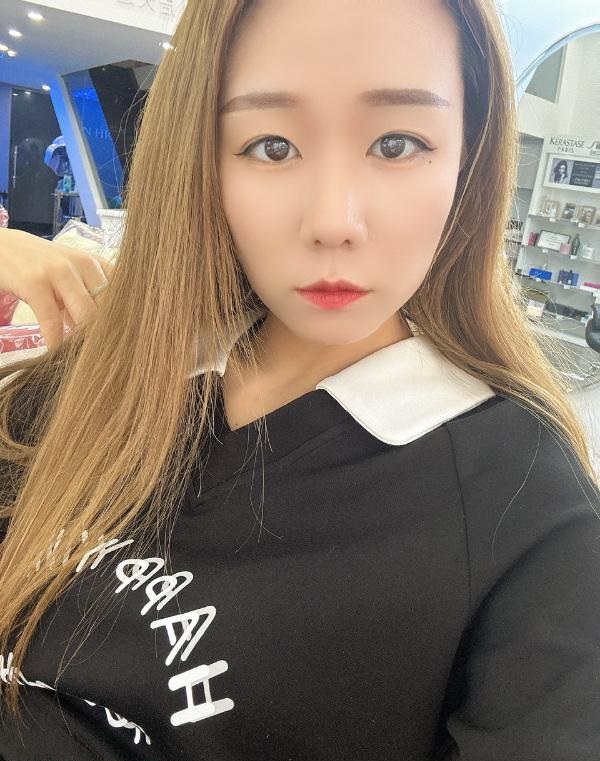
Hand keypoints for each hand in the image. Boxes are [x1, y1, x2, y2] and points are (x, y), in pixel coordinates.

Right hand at [0, 227, 114, 350]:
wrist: (2, 246)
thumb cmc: (41, 265)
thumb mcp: (72, 276)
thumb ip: (89, 299)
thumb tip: (105, 334)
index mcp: (97, 263)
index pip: (123, 296)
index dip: (124, 323)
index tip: (122, 343)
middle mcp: (84, 263)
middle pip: (108, 309)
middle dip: (105, 335)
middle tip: (101, 356)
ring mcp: (59, 271)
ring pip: (86, 314)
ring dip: (83, 340)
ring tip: (79, 355)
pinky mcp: (35, 282)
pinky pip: (52, 320)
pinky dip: (56, 341)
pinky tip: (55, 350)